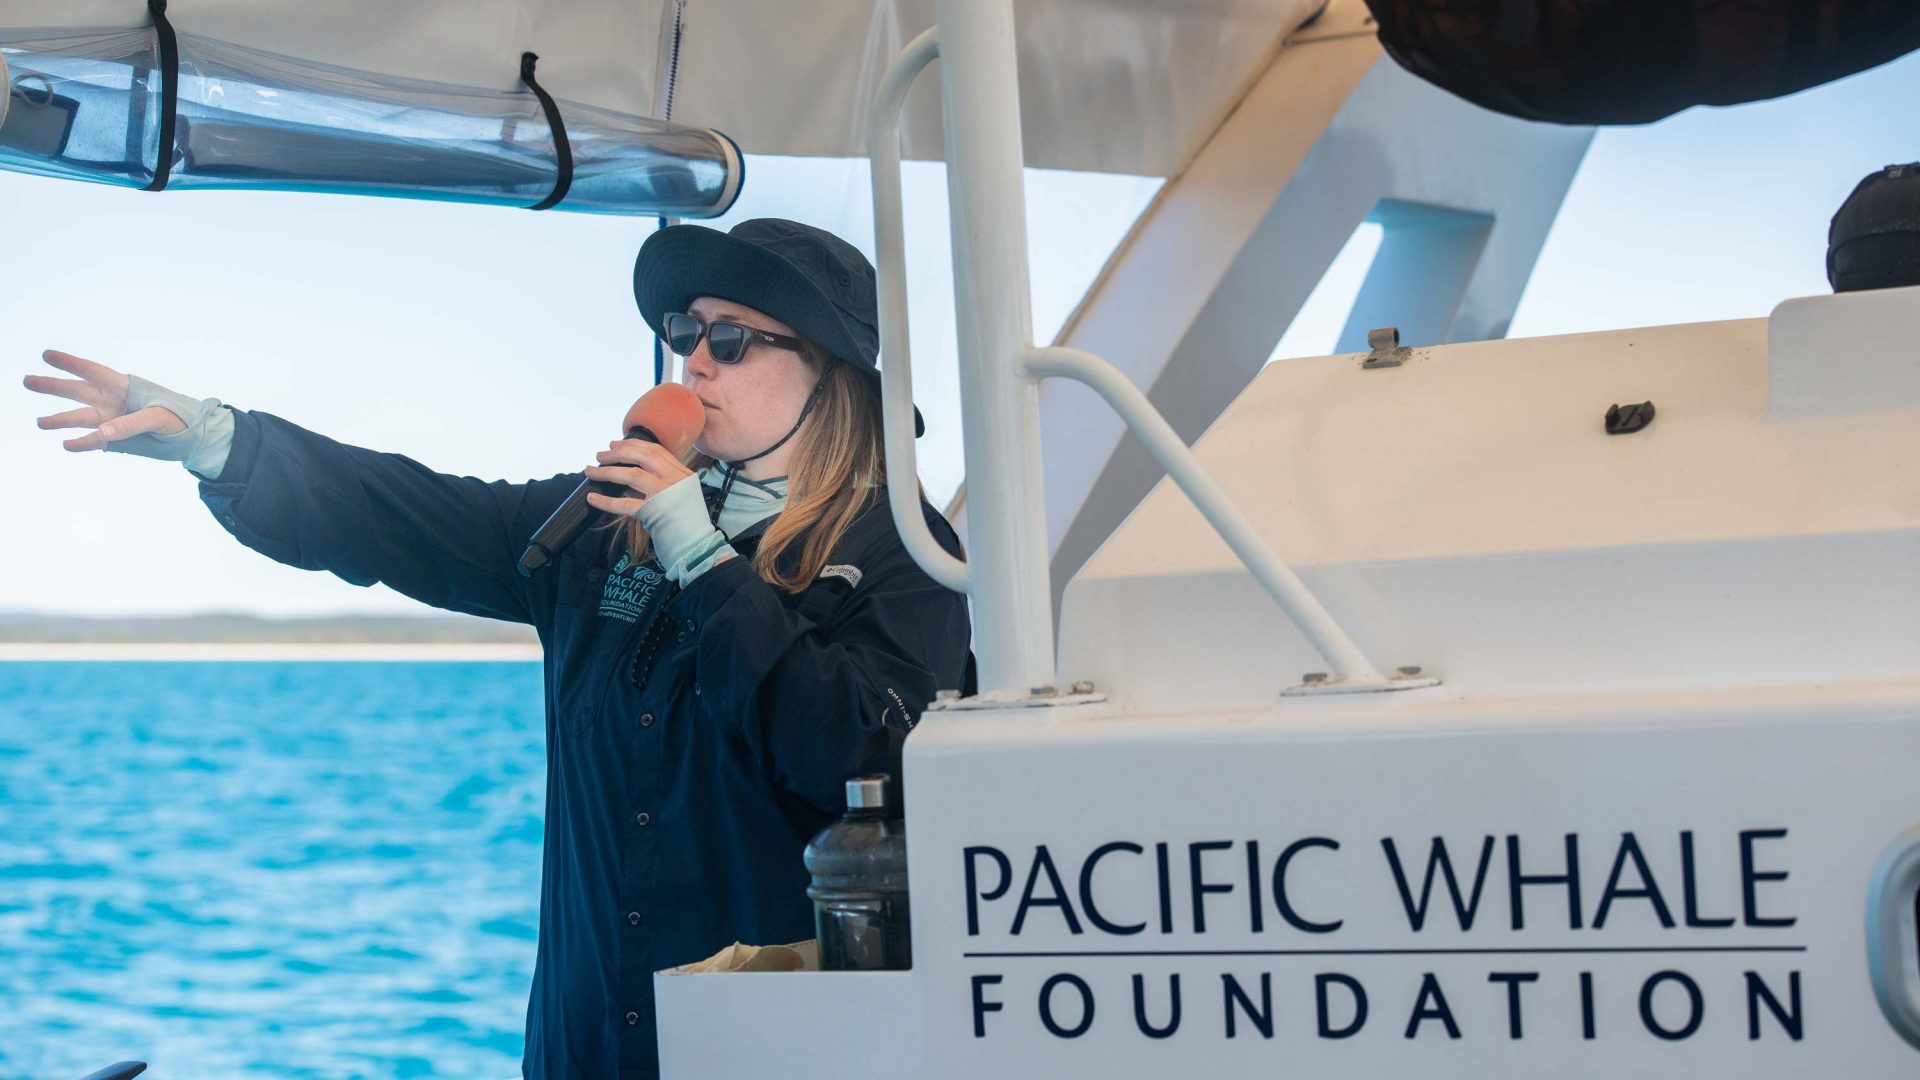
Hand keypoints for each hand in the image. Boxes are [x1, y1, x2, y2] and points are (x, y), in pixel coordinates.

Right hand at [25, 349, 186, 450]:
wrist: (194, 436)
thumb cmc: (179, 417)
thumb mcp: (158, 417)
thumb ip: (130, 423)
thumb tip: (101, 433)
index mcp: (123, 387)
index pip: (91, 371)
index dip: (69, 363)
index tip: (46, 354)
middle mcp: (112, 402)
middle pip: (76, 391)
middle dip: (52, 386)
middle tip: (27, 380)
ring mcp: (112, 420)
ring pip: (80, 417)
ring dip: (60, 420)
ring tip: (40, 423)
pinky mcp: (116, 439)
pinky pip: (93, 441)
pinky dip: (81, 444)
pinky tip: (67, 445)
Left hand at [584, 437, 695, 516]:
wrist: (697, 544)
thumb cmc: (687, 522)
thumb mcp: (680, 494)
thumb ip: (660, 482)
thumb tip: (628, 476)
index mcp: (683, 473)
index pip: (656, 451)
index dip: (633, 445)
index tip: (616, 444)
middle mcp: (675, 480)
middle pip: (642, 456)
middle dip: (618, 453)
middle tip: (600, 455)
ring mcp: (665, 495)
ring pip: (632, 475)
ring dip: (608, 472)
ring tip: (590, 471)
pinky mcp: (654, 513)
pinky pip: (624, 504)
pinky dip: (606, 501)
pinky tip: (592, 498)